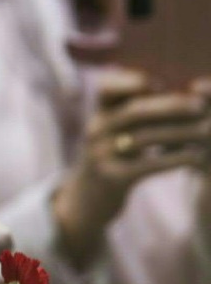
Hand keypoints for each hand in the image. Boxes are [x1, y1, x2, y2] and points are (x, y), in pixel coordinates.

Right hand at [53, 69, 210, 268]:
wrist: (84, 201)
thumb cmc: (110, 161)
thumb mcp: (110, 133)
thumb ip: (129, 113)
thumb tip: (166, 89)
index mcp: (97, 116)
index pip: (107, 89)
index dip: (132, 81)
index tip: (163, 82)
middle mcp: (95, 132)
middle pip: (134, 111)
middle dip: (171, 106)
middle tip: (200, 105)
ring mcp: (101, 155)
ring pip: (146, 138)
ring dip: (181, 132)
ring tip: (208, 129)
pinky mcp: (112, 179)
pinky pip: (149, 165)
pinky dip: (175, 158)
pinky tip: (197, 156)